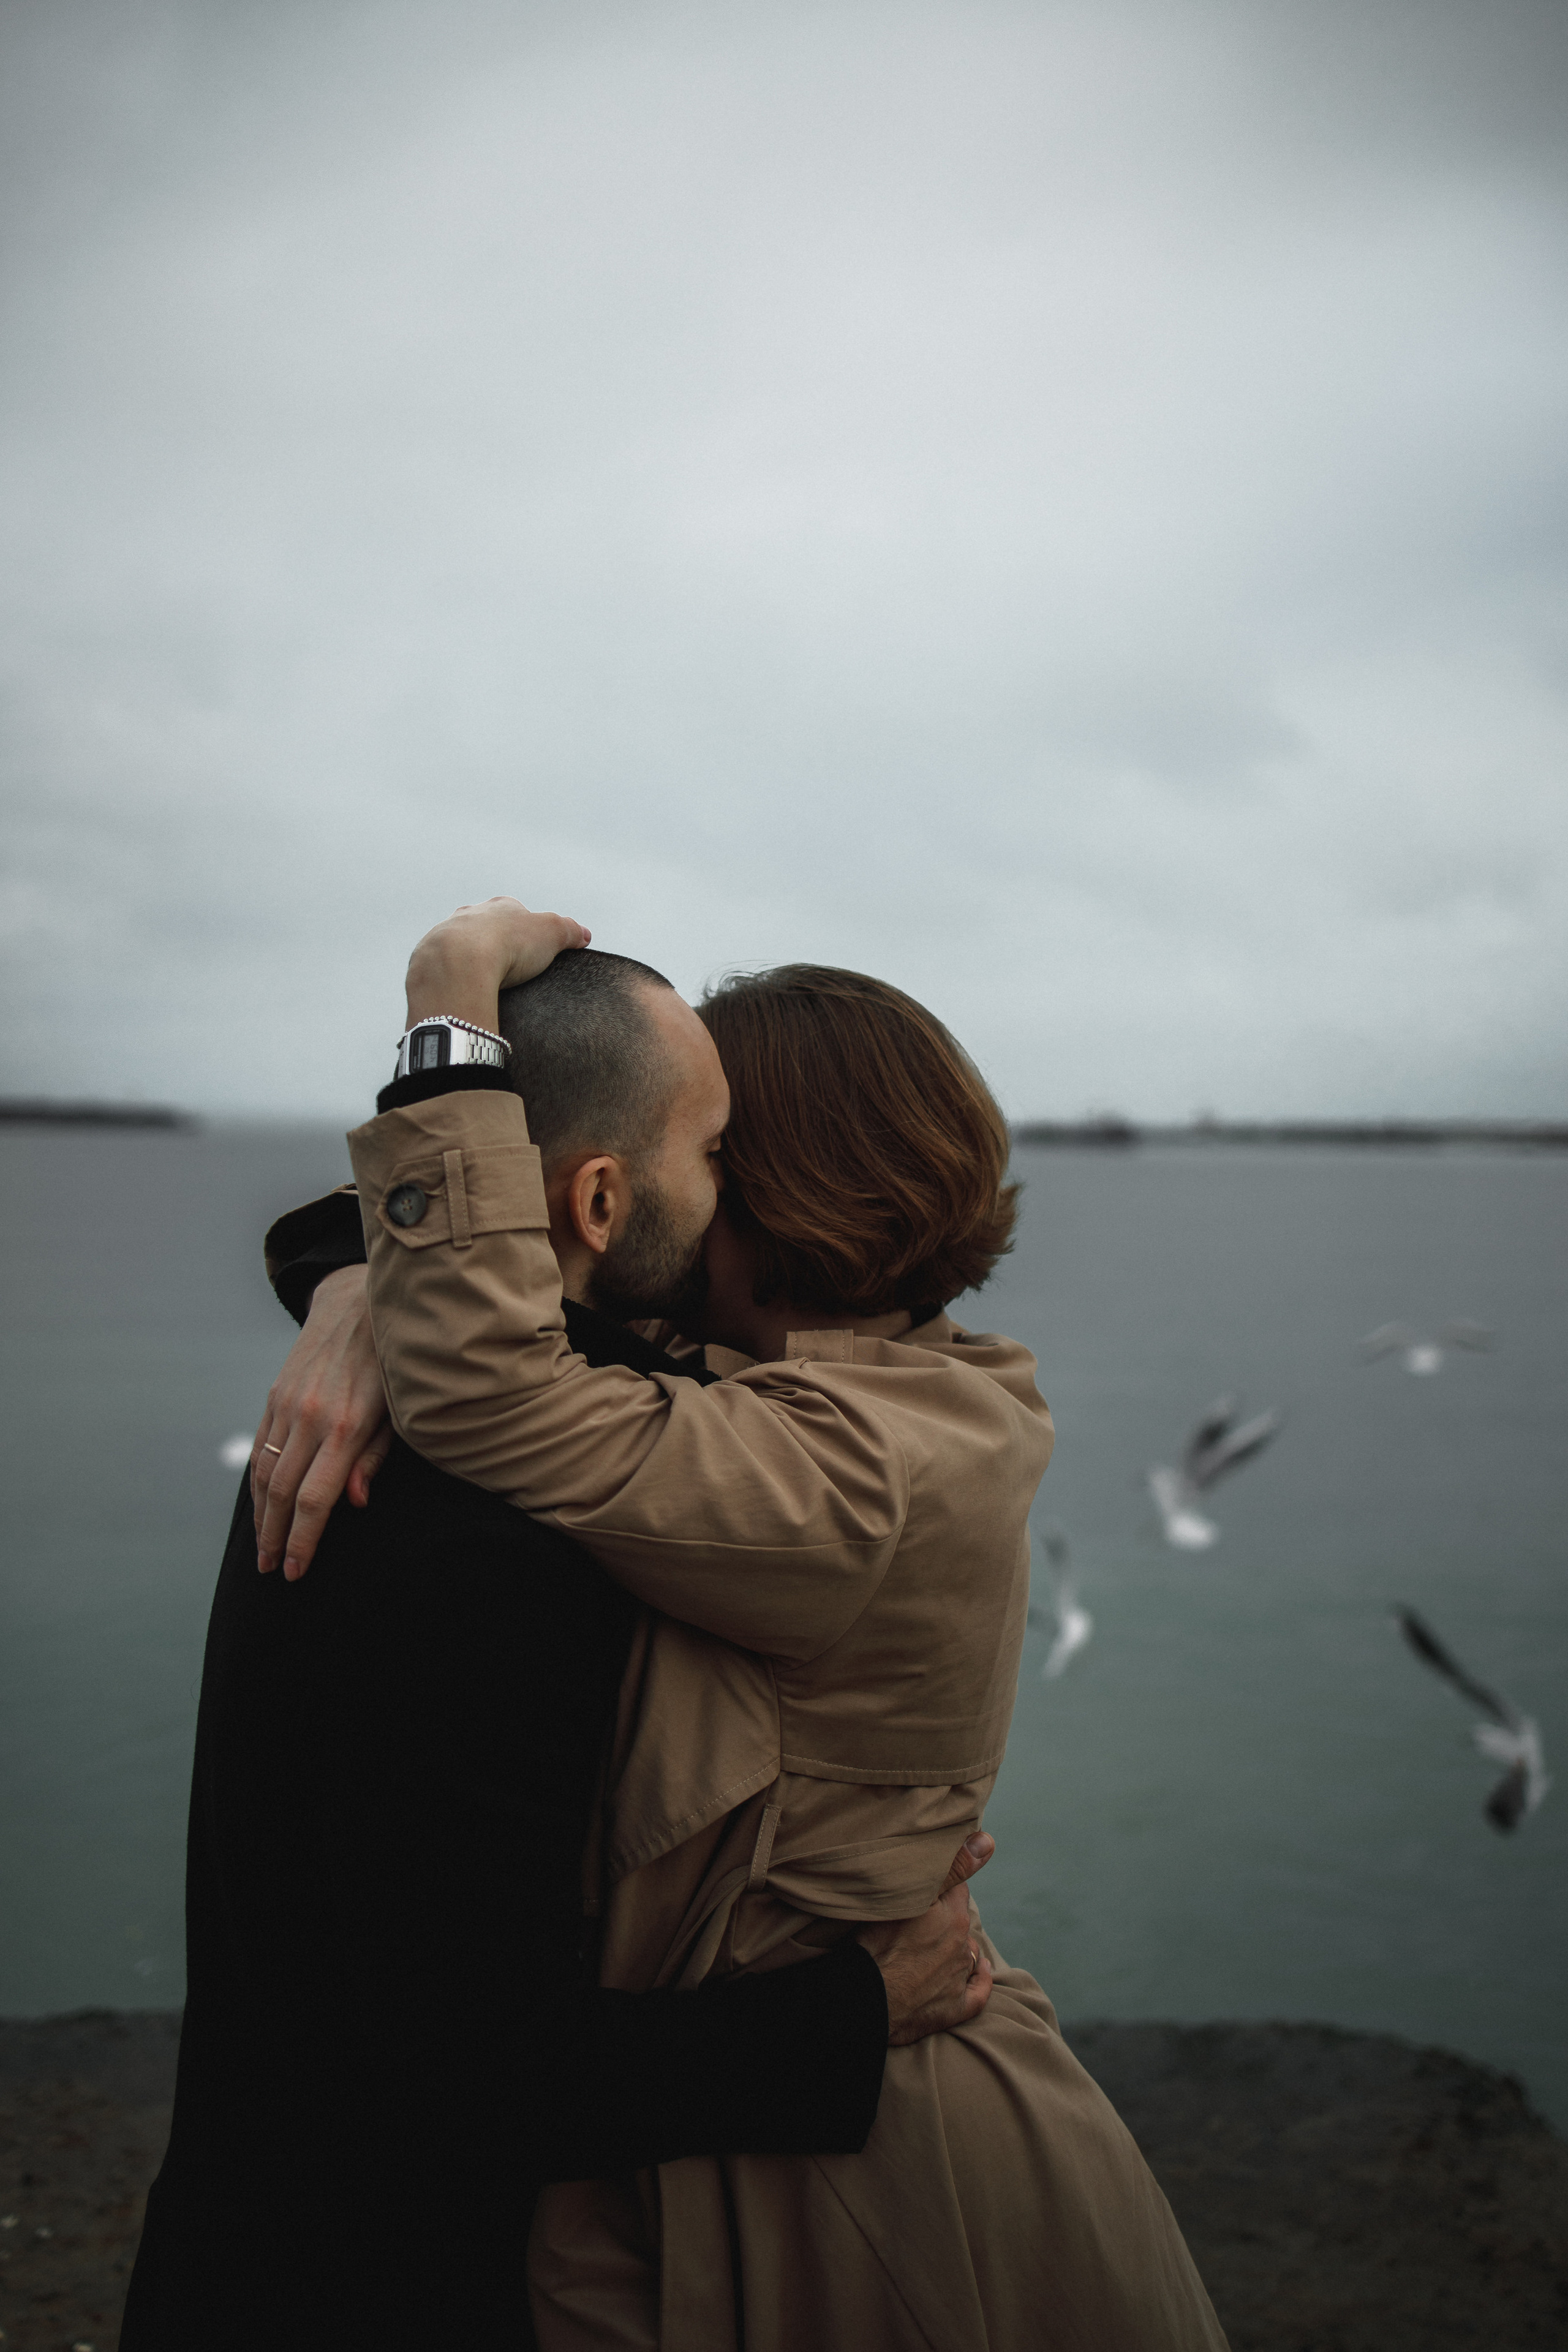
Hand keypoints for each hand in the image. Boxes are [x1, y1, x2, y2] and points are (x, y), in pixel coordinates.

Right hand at [253, 1266, 393, 1579]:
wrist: (358, 1303)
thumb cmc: (394, 1366)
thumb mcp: (400, 1411)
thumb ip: (375, 1457)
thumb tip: (355, 1503)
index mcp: (346, 1426)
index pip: (316, 1498)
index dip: (304, 1540)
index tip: (297, 1572)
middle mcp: (310, 1417)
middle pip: (283, 1493)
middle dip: (275, 1538)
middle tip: (272, 1572)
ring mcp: (287, 1405)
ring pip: (264, 1474)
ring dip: (260, 1517)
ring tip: (262, 1550)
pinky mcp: (275, 1396)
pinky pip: (259, 1449)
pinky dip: (256, 1484)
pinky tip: (261, 1507)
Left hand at [404, 897, 589, 1029]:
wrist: (459, 962)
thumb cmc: (507, 944)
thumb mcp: (551, 933)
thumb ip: (569, 931)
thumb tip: (583, 933)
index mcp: (499, 907)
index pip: (516, 913)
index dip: (526, 930)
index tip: (533, 950)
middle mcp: (468, 915)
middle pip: (483, 926)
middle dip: (493, 944)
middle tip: (508, 969)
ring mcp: (443, 936)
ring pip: (457, 945)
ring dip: (467, 960)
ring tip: (482, 984)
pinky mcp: (426, 960)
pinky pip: (440, 968)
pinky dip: (451, 978)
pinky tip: (460, 992)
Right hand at [854, 1832, 995, 2044]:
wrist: (864, 1998)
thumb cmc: (877, 1942)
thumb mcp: (909, 1894)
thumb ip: (950, 1868)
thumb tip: (988, 1841)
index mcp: (955, 1918)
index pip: (957, 1890)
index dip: (943, 1888)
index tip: (928, 1887)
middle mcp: (962, 1947)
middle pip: (960, 1923)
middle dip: (946, 1919)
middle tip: (923, 1918)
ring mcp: (958, 1980)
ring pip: (966, 1955)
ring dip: (957, 1948)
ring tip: (937, 1945)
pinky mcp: (953, 2009)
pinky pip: (977, 1994)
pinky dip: (980, 1982)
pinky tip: (981, 1972)